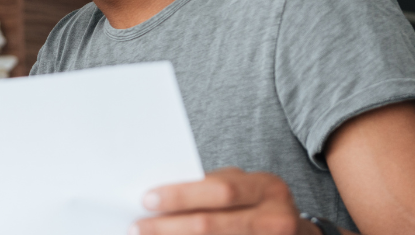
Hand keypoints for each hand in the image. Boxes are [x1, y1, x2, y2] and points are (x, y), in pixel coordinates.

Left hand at [132, 168, 321, 234]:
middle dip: (171, 226)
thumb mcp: (245, 189)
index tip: (147, 199)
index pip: (220, 190)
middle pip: (214, 222)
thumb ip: (212, 189)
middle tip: (138, 226)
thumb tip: (160, 195)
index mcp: (268, 187)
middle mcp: (277, 217)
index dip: (181, 195)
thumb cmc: (259, 208)